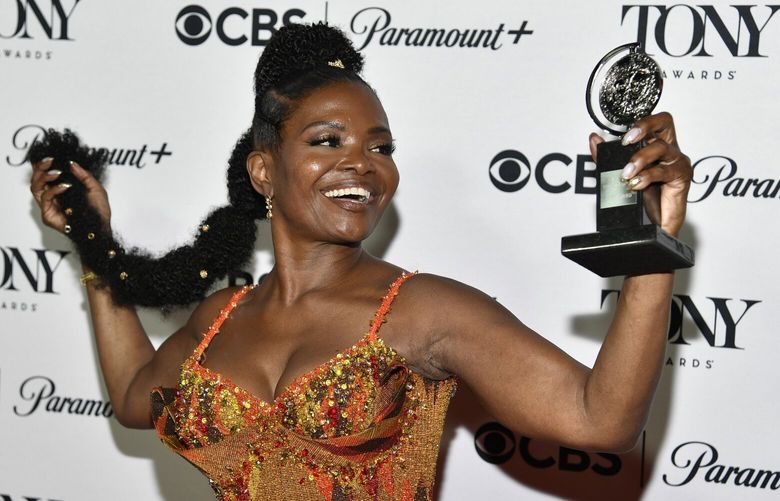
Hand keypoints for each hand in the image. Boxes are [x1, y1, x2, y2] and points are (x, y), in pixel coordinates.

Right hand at [30, 158, 111, 233]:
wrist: (101, 228)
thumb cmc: (99, 211)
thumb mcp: (95, 188)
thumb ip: (84, 176)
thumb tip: (72, 164)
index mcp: (61, 189)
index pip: (46, 175)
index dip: (44, 165)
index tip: (51, 156)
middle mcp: (52, 197)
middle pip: (36, 179)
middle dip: (40, 167)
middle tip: (50, 161)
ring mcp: (49, 206)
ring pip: (35, 187)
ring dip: (44, 177)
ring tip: (56, 173)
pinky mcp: (48, 215)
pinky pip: (45, 198)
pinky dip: (54, 190)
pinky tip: (64, 186)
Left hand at [588, 112, 691, 236]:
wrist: (657, 223)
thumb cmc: (645, 197)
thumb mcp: (622, 174)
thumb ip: (608, 157)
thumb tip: (594, 139)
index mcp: (656, 145)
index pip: (655, 122)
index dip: (642, 122)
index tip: (624, 135)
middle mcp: (669, 150)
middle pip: (665, 122)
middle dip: (644, 127)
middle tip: (626, 141)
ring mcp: (677, 162)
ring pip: (661, 147)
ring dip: (640, 158)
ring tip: (627, 174)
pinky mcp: (682, 177)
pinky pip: (664, 171)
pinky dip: (647, 176)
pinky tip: (637, 184)